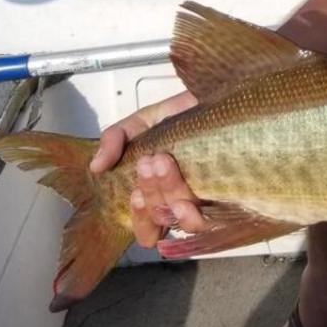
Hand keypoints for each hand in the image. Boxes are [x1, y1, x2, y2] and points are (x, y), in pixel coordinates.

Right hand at [88, 90, 206, 247]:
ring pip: (182, 221)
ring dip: (169, 193)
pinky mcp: (230, 197)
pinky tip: (189, 195)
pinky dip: (195, 212)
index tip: (133, 190)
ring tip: (166, 162)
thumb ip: (115, 139)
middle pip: (160, 222)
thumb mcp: (142, 123)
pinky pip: (212, 219)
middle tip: (151, 159)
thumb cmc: (183, 115)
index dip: (139, 218)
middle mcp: (183, 203)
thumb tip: (96, 166)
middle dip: (151, 192)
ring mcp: (206, 201)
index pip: (147, 229)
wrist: (220, 96)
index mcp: (160, 194)